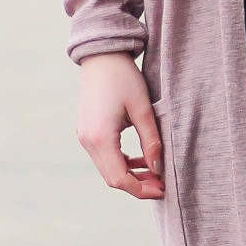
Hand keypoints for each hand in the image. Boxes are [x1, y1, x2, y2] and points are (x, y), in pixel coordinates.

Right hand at [76, 52, 163, 199]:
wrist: (101, 56)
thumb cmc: (124, 78)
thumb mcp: (143, 108)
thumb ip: (151, 140)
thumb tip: (158, 167)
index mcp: (100, 137)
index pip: (119, 178)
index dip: (141, 189)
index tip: (162, 189)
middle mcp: (87, 141)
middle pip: (111, 178)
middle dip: (137, 185)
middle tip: (161, 184)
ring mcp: (83, 136)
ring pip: (107, 168)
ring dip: (129, 174)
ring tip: (154, 172)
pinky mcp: (86, 131)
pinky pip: (103, 156)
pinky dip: (121, 162)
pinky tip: (140, 159)